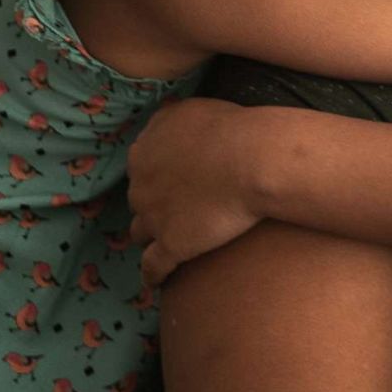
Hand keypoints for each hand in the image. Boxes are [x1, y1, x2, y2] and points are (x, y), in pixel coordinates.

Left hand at [127, 97, 265, 285]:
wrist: (252, 160)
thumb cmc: (233, 129)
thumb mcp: (194, 108)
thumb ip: (174, 117)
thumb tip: (171, 116)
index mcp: (144, 150)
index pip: (142, 167)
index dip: (157, 175)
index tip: (173, 181)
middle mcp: (140, 184)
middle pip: (139, 199)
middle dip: (152, 204)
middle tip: (176, 210)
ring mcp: (153, 217)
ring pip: (140, 233)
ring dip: (151, 236)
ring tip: (164, 245)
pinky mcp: (172, 245)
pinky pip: (153, 267)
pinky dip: (153, 275)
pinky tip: (156, 283)